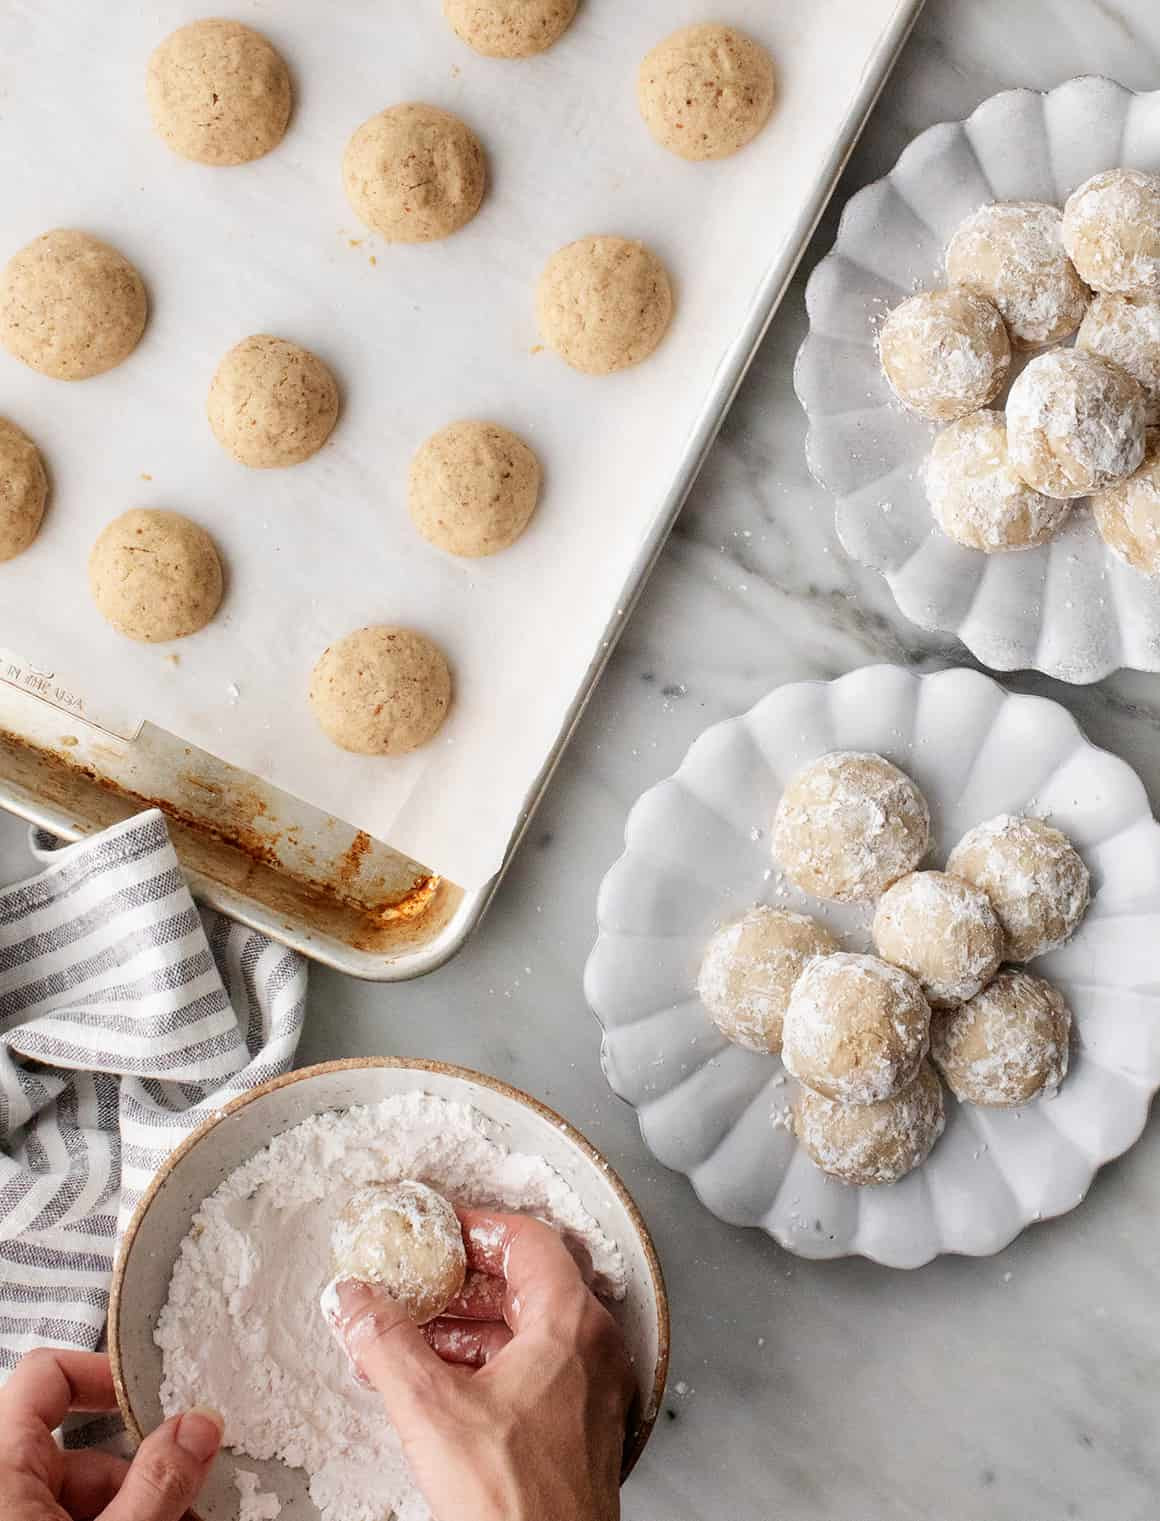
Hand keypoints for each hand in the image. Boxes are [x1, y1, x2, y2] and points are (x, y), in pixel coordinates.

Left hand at [0, 1349, 221, 1520]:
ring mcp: (11, 1515)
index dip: (106, 1376)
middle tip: (192, 1501)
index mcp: (1, 1463)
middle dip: (145, 1472)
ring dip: (140, 1504)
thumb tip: (201, 1424)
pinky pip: (69, 1519)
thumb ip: (155, 1484)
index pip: (47, 1374)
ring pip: (83, 1493)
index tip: (158, 1398)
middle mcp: (1, 1485)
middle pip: (83, 1450)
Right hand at [333, 1210, 635, 1520]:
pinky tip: (445, 1387)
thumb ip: (387, 1343)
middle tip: (421, 1285)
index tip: (440, 1232)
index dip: (477, 1230)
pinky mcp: (584, 1429)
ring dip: (473, 1329)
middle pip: (530, 1284)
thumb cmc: (517, 1504)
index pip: (529, 1240)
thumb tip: (356, 1301)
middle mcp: (594, 1349)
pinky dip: (492, 1364)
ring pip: (532, 1332)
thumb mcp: (430, 1409)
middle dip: (465, 1285)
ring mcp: (594, 1391)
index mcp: (571, 1325)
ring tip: (418, 1340)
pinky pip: (540, 1372)